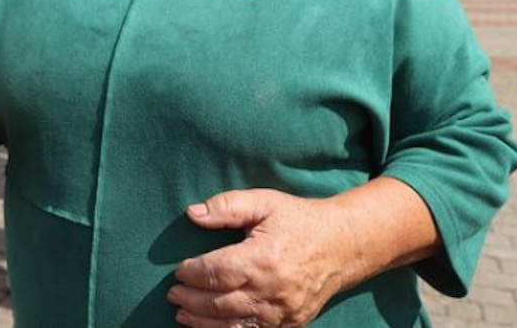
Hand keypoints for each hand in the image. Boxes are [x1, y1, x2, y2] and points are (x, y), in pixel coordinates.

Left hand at [167, 189, 349, 327]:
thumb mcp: (264, 202)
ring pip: (233, 325)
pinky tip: (210, 326)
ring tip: (182, 314)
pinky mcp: (290, 324)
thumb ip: (227, 206)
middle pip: (220, 303)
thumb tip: (192, 213)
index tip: (179, 270)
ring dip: (202, 322)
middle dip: (191, 300)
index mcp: (264, 257)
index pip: (217, 272)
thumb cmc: (299, 220)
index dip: (192, 273)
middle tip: (173, 294)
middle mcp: (272, 289)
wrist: (343, 245)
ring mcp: (282, 311)